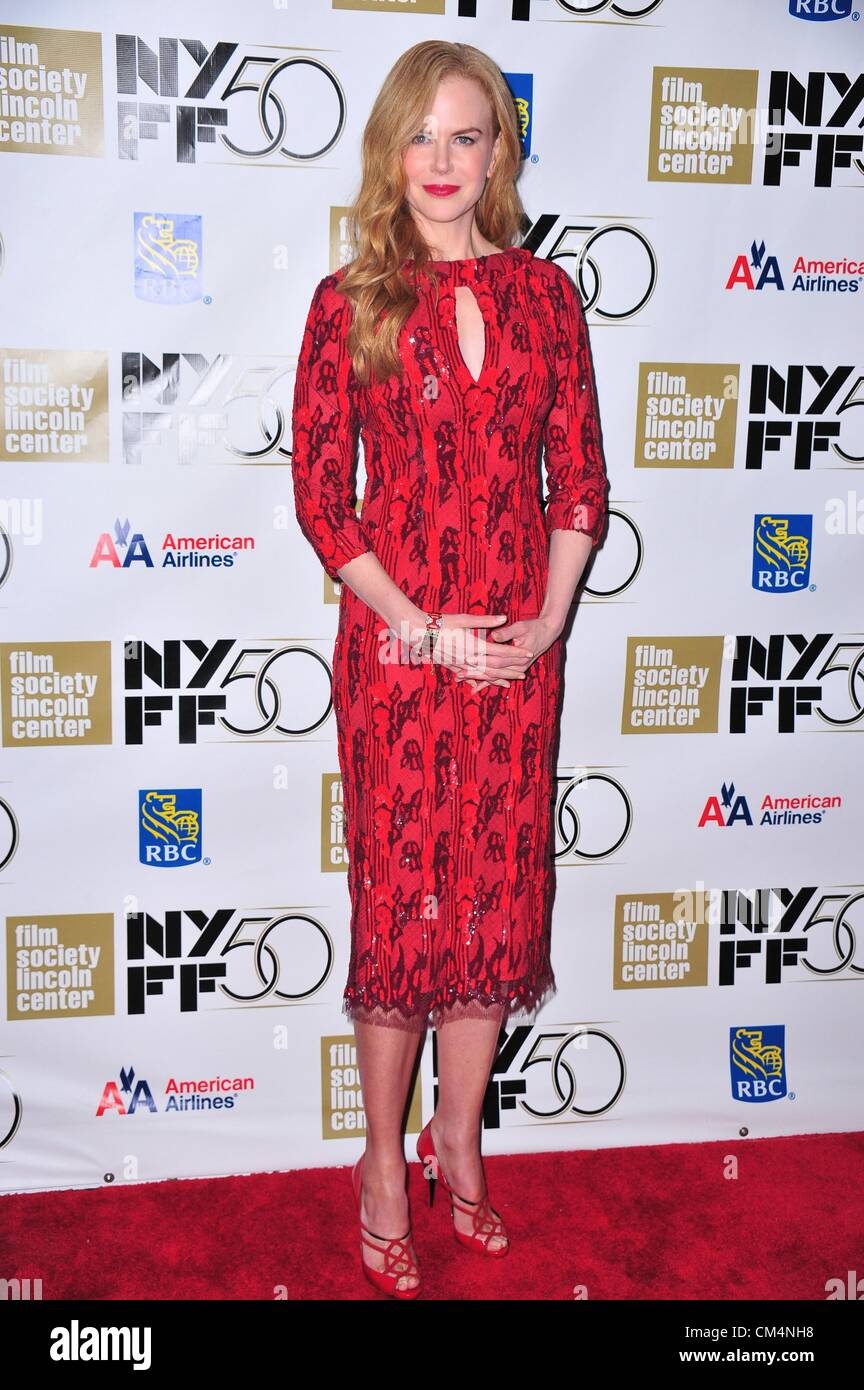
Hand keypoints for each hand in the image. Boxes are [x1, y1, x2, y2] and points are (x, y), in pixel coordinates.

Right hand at [410, 612, 534, 688]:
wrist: (418, 632)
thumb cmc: (441, 622)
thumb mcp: (464, 618)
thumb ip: (486, 621)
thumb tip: (504, 618)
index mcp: (474, 645)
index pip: (501, 651)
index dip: (516, 653)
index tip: (529, 654)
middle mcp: (468, 658)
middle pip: (494, 668)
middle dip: (510, 671)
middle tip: (524, 674)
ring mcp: (460, 665)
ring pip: (483, 675)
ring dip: (497, 679)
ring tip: (509, 683)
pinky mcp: (452, 666)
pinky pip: (470, 677)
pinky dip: (480, 681)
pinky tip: (485, 684)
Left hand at [464, 615, 562, 691]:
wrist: (548, 633)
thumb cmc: (533, 627)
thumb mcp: (521, 627)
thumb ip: (507, 632)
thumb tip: (494, 636)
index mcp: (519, 657)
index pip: (496, 661)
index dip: (482, 660)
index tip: (467, 659)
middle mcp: (518, 667)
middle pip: (492, 672)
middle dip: (475, 674)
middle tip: (458, 674)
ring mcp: (516, 670)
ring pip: (493, 678)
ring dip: (477, 680)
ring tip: (460, 680)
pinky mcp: (513, 670)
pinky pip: (498, 678)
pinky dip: (486, 682)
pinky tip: (474, 687)